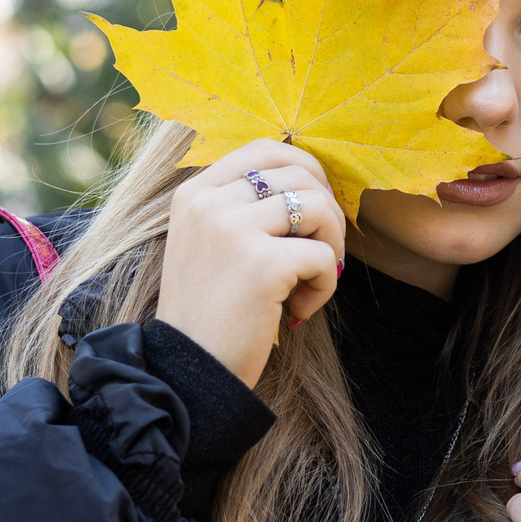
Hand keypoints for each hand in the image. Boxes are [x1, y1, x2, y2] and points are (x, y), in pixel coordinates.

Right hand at [154, 139, 345, 388]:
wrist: (189, 372)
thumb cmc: (210, 312)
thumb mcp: (208, 244)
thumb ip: (242, 207)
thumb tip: (311, 181)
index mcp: (195, 193)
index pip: (266, 148)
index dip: (306, 172)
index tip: (313, 213)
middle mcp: (209, 203)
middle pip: (300, 174)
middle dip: (327, 212)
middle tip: (323, 251)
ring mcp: (233, 229)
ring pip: (318, 207)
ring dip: (331, 247)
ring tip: (311, 281)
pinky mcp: (261, 264)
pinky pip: (324, 256)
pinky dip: (325, 285)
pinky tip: (298, 309)